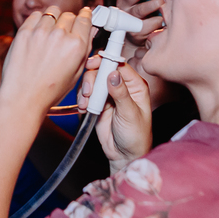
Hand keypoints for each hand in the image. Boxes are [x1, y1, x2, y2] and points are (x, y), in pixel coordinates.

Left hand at [0, 6, 92, 118]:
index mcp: (76, 46)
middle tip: (63, 34)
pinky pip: (36, 15)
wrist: (24, 97)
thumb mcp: (76, 73)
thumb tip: (89, 30)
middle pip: (69, 15)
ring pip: (52, 12)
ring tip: (49, 34)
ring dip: (53, 20)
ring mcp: (41, 32)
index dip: (85, 17)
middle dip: (69, 22)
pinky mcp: (25, 31)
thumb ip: (85, 49)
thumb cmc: (49, 90)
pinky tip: (38, 33)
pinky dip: (38, 20)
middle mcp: (60, 35)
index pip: (85, 19)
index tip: (84, 15)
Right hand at [77, 55, 152, 172]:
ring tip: (86, 104)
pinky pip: (86, 94)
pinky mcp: (97, 103)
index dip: (106, 62)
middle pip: (102, 70)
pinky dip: (82, 99)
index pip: (119, 65)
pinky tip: (85, 108)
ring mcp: (108, 94)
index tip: (94, 64)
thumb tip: (113, 74)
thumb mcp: (130, 114)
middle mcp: (121, 86)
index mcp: (135, 85)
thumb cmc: (136, 136)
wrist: (124, 155)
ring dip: (85, 90)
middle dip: (92, 79)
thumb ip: (121, 94)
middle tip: (88, 91)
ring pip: (92, 81)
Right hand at [116, 0, 163, 46]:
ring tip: (161, 2)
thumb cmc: (142, 11)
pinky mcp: (135, 32)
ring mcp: (128, 18)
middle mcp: (124, 3)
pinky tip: (162, 21)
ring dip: (152, 5)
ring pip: (140, 10)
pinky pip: (148, 26)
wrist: (135, 37)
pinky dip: (157, 22)